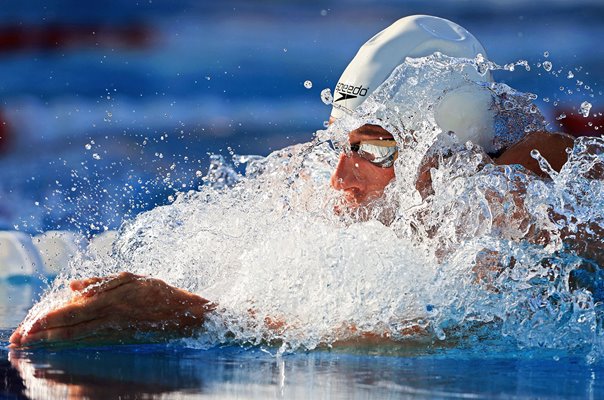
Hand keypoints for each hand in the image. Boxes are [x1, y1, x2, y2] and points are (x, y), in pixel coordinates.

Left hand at [9, 272, 214, 347]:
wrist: (182, 316)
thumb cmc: (159, 292)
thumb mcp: (131, 278)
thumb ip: (101, 282)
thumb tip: (73, 286)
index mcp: (112, 300)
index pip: (73, 311)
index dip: (49, 319)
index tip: (29, 325)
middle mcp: (110, 319)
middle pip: (70, 329)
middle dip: (42, 334)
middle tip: (19, 339)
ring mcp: (113, 332)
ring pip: (76, 338)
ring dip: (51, 341)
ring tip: (31, 344)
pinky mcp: (118, 339)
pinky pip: (88, 341)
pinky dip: (70, 343)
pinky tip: (58, 344)